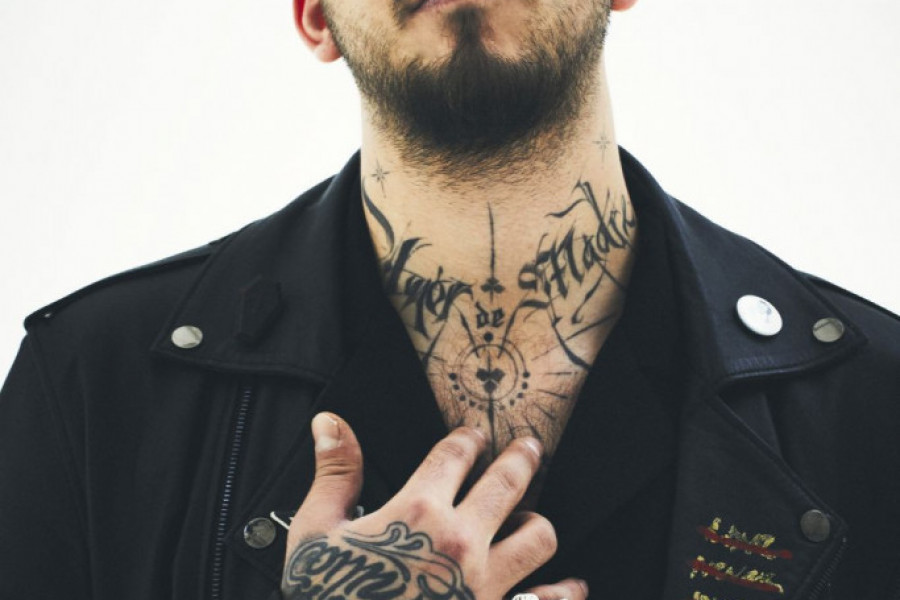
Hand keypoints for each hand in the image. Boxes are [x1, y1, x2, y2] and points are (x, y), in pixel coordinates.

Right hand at [280, 412, 586, 599]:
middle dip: (520, 458)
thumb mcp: (317, 532)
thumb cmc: (326, 597)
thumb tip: (329, 423)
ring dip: (538, 522)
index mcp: (417, 513)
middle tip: (528, 447)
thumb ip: (334, 472)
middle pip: (507, 483)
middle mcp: (459, 543)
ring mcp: (483, 585)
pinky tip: (571, 587)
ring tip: (533, 517)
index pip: (453, 456)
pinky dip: (564, 593)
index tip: (474, 435)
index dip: (467, 439)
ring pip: (538, 537)